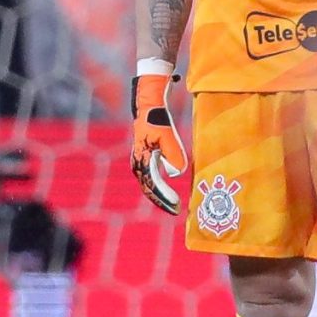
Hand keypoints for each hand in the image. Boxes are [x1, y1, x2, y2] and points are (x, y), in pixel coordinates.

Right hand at [130, 72, 187, 214]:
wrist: (149, 106)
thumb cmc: (158, 120)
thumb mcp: (168, 136)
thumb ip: (174, 154)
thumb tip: (177, 173)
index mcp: (142, 160)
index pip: (152, 185)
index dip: (163, 198)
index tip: (175, 205)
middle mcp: (138, 163)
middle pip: (149, 188)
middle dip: (161, 200)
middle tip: (176, 210)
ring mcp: (140, 161)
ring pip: (149, 184)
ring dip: (160, 195)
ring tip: (172, 204)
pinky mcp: (144, 157)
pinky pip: (151, 177)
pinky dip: (159, 187)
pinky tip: (167, 191)